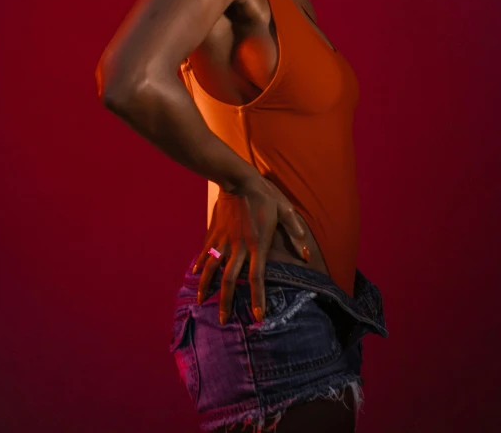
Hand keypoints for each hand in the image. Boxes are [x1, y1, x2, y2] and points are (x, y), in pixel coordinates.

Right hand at [192, 176, 309, 324]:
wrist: (238, 179)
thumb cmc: (265, 195)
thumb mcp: (285, 211)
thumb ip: (295, 233)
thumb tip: (307, 254)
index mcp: (258, 244)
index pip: (258, 277)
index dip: (258, 299)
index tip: (257, 317)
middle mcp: (239, 247)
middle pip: (231, 280)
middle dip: (226, 302)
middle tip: (223, 320)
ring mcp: (224, 240)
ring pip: (212, 269)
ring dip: (206, 287)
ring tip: (201, 302)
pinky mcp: (215, 233)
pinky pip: (206, 252)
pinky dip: (199, 264)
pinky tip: (193, 274)